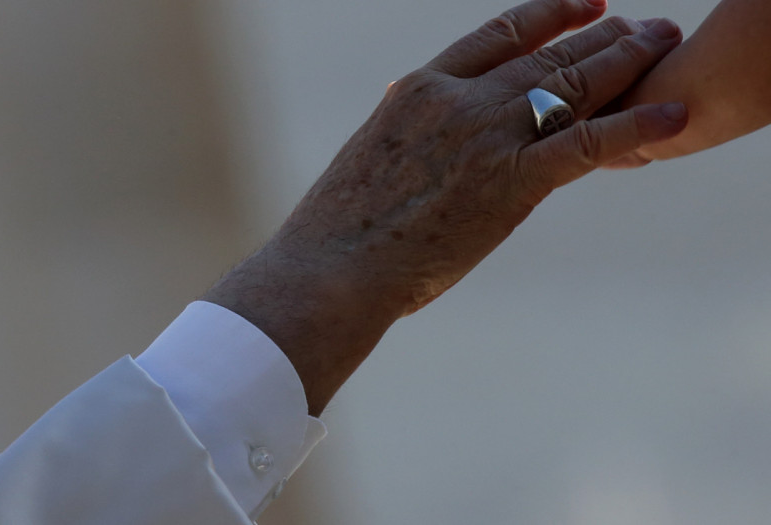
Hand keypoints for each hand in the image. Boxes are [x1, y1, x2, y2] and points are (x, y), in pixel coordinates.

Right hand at [203, 0, 687, 414]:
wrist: (331, 269)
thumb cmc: (338, 229)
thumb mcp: (366, 155)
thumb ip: (401, 125)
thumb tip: (399, 104)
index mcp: (419, 89)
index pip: (498, 34)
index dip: (548, 14)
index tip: (582, 4)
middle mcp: (458, 99)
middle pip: (547, 53)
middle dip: (602, 33)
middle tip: (644, 23)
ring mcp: (487, 137)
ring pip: (573, 85)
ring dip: (628, 60)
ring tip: (665, 41)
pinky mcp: (511, 184)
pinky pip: (588, 144)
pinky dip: (636, 126)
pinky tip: (672, 114)